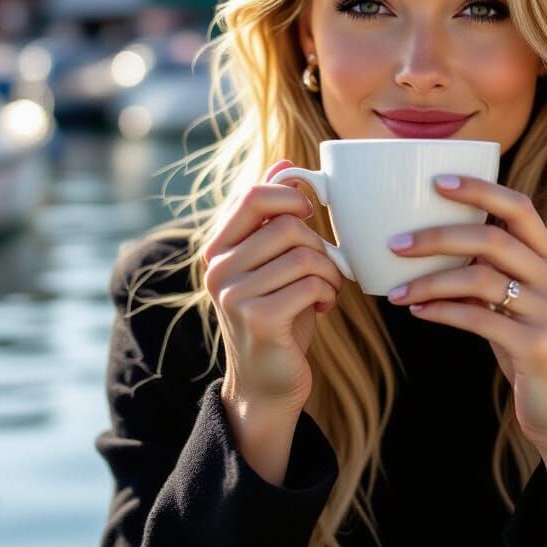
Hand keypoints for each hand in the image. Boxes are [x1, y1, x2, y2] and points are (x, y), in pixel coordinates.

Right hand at [202, 159, 343, 417]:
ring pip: (304, 255)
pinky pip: (311, 283)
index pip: (253, 195)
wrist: (267, 383)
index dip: (291, 196)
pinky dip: (327, 293)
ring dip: (328, 274)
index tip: (309, 216)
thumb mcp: (274, 262)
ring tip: (323, 290)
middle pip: (287, 225)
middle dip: (319, 246)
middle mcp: (218, 267)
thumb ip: (273, 216)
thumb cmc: (278, 315)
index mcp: (219, 247)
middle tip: (323, 270)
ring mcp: (234, 293)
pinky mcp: (258, 317)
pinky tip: (320, 308)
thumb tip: (284, 163)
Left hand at [385, 174, 546, 467]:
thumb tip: (433, 246)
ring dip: (430, 280)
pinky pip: (478, 318)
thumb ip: (492, 274)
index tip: (438, 182)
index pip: (520, 208)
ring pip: (479, 278)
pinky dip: (441, 311)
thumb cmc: (531, 352)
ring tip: (396, 290)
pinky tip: (418, 311)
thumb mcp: (518, 305)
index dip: (480, 190)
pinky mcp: (537, 346)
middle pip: (493, 238)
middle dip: (438, 236)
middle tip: (395, 243)